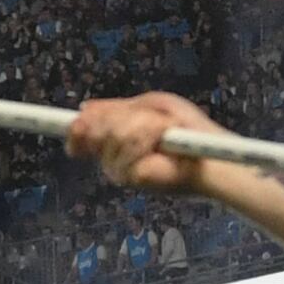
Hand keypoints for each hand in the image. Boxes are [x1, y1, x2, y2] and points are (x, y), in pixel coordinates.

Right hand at [64, 92, 216, 201]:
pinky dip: (147, 136)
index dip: (75, 128)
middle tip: (149, 120)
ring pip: (112, 133)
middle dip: (120, 116)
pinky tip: (161, 144)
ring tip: (162, 131)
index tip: (76, 122)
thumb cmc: (186, 127)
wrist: (207, 148)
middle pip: (91, 128)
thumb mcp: (149, 106)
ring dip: (142, 125)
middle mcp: (110, 156)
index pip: (80, 135)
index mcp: (114, 137)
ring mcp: (118, 169)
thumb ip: (117, 107)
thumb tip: (84, 107)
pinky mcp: (130, 177)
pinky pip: (127, 146)